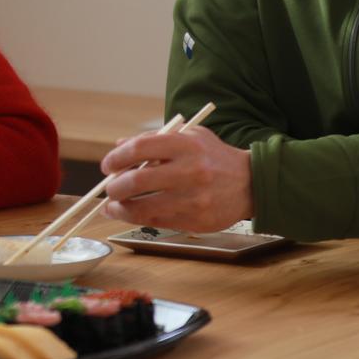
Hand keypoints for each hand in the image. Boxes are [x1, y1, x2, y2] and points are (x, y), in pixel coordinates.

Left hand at [97, 126, 251, 231]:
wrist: (251, 183)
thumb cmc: (213, 157)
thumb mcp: (189, 137)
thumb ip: (154, 140)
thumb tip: (119, 146)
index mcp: (186, 145)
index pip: (140, 148)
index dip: (117, 157)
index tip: (107, 165)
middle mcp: (190, 171)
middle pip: (138, 180)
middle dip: (115, 187)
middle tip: (109, 189)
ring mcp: (194, 199)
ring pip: (144, 208)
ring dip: (122, 209)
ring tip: (113, 206)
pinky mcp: (196, 220)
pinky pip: (158, 222)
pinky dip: (140, 219)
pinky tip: (131, 214)